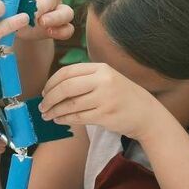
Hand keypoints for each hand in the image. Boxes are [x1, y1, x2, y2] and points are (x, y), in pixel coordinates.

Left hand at [0, 0, 73, 42]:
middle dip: (41, 5)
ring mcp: (60, 8)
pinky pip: (68, 29)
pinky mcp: (62, 25)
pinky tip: (49, 32)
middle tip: (30, 13)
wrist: (17, 26)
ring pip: (66, 12)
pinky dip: (60, 31)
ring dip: (54, 17)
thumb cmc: (11, 5)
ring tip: (41, 22)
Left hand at [39, 63, 161, 138]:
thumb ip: (85, 79)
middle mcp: (103, 80)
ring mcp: (105, 98)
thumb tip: (54, 88)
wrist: (146, 113)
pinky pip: (78, 117)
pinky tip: (59, 120)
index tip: (44, 92)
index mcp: (101, 68)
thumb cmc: (122, 96)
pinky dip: (65, 119)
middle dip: (49, 98)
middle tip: (42, 106)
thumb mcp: (107, 79)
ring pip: (70, 104)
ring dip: (54, 111)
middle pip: (66, 87)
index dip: (51, 82)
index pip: (67, 72)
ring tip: (47, 115)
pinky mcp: (105, 115)